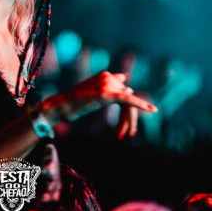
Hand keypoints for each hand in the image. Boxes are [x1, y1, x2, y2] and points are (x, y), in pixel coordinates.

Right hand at [41, 71, 157, 127]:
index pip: (124, 90)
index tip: (129, 126)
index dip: (130, 106)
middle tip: (129, 134)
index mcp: (105, 75)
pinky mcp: (106, 94)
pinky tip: (152, 109)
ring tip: (127, 135)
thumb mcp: (93, 96)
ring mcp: (106, 84)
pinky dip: (141, 104)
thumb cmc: (73, 103)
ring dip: (130, 120)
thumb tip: (129, 90)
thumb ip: (109, 91)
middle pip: (128, 98)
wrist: (59, 106)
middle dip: (130, 117)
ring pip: (128, 102)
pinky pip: (128, 99)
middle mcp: (107, 77)